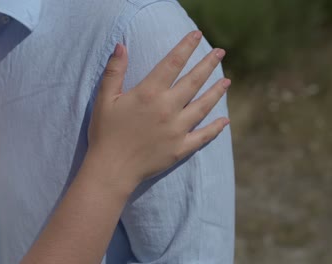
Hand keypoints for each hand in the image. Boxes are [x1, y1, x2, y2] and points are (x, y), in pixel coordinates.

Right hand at [88, 31, 229, 190]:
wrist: (111, 169)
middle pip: (193, 81)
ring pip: (203, 106)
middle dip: (208, 64)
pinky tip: (225, 121)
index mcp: (149, 93)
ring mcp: (177, 129)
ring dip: (216, 92)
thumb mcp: (105, 99)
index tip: (197, 35)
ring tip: (227, 81)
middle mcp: (167, 108)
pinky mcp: (180, 148)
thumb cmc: (105, 133)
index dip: (186, 47)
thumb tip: (122, 45)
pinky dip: (215, 128)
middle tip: (220, 53)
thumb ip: (114, 71)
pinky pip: (203, 136)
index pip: (172, 63)